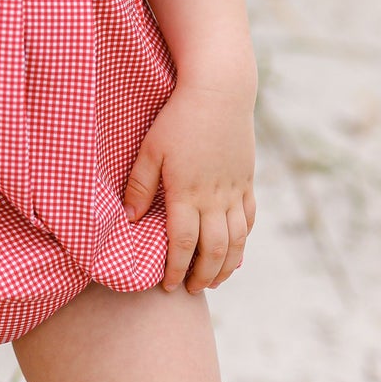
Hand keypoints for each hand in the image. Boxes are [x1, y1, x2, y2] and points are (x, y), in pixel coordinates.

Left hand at [123, 83, 255, 292]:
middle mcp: (215, 197)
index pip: (183, 244)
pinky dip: (244, 239)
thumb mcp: (150, 149)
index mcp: (187, 193)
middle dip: (203, 275)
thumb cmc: (178, 118)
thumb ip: (140, 186)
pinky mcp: (247, 180)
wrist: (220, 91)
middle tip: (191, 290)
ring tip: (215, 280)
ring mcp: (235, 190)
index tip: (168, 286)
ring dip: (227, 265)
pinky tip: (236, 249)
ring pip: (237, 240)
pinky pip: (249, 218)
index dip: (176, 269)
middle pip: (214, 250)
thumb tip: (130, 218)